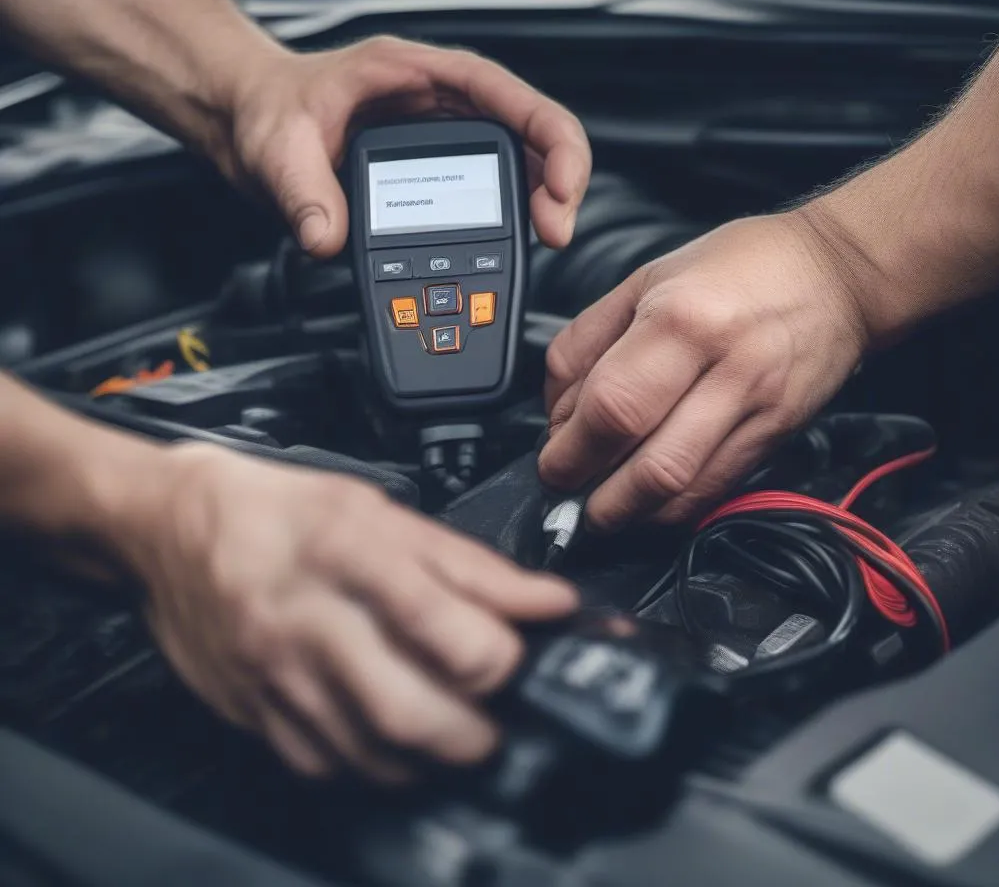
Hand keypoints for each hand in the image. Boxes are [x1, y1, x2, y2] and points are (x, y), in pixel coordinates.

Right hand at [119, 444, 577, 780]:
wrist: (174, 528)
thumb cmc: (284, 512)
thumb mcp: (383, 511)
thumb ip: (468, 564)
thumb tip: (546, 601)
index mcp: (345, 553)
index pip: (435, 621)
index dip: (499, 650)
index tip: (526, 651)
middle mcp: (306, 620)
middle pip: (408, 708)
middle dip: (476, 728)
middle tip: (501, 712)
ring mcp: (275, 676)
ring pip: (373, 750)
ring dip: (435, 753)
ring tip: (456, 722)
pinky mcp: (255, 714)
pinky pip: (329, 765)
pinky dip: (380, 762)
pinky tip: (396, 733)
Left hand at [215, 36, 591, 254]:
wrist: (250, 122)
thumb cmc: (269, 110)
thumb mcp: (278, 147)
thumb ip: (304, 193)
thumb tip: (326, 239)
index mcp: (412, 73)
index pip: (502, 92)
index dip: (547, 133)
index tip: (560, 183)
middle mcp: (438, 101)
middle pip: (526, 129)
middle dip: (557, 177)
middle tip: (556, 229)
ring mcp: (442, 136)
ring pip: (519, 160)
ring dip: (543, 198)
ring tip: (548, 238)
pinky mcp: (436, 171)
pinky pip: (490, 187)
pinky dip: (512, 215)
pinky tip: (517, 245)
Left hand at [538, 210, 870, 529]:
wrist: (838, 273)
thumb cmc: (737, 267)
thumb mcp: (644, 281)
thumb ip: (586, 343)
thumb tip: (555, 412)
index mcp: (681, 320)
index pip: (612, 406)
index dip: (569, 449)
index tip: (551, 460)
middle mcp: (725, 368)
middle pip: (648, 464)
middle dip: (593, 494)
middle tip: (569, 494)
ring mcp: (759, 407)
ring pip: (683, 490)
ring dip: (630, 512)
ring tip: (602, 505)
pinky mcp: (779, 435)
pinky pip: (716, 490)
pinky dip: (672, 507)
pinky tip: (648, 500)